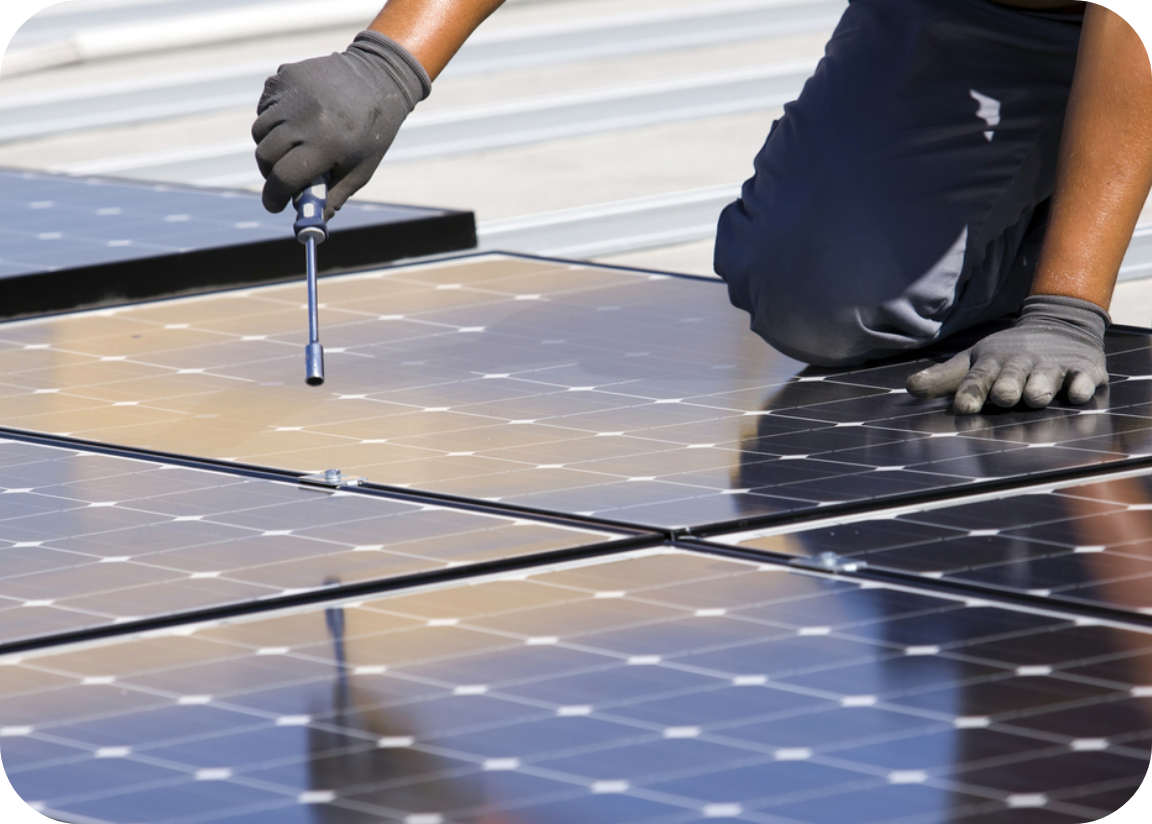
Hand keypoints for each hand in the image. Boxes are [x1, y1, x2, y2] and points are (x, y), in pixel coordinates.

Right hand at [253, 31, 429, 218]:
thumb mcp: (360, 170)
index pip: (283, 178)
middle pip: (265, 156)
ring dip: (270, 146)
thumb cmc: (372, 132)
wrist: (379, 77)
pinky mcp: (284, 76)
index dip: (275, 197)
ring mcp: (291, 93)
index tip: (274, 205)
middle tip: (284, 177)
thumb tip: (311, 223)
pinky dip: (273, 120)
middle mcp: (304, 117)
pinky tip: (297, 119)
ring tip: (294, 146)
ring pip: (260, 132)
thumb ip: (333, 198)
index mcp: (325, 144)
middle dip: (270, 173)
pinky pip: (265, 108)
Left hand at [906, 295, 1109, 413]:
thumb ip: (943, 378)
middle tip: (1004, 396)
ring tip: (1036, 396)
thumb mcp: (974, 362)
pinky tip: (1078, 393)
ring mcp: (1051, 368)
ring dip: (1040, 388)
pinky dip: (1081, 385)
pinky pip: (1082, 379)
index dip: (970, 392)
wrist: (1058, 326)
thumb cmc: (1007, 356)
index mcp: (992, 365)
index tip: (963, 407)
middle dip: (1007, 388)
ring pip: (1044, 380)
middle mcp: (1020, 366)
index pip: (977, 379)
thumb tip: (908, 387)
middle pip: (1011, 380)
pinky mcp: (1082, 370)